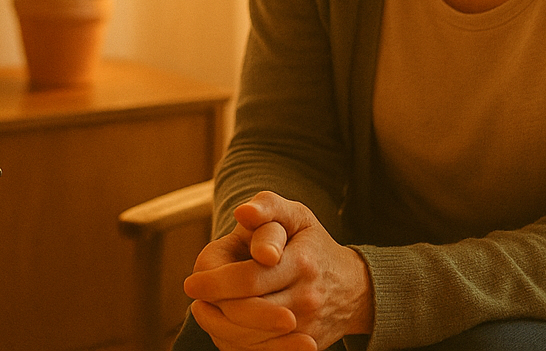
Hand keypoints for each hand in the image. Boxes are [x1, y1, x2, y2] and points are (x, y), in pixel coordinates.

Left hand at [184, 192, 373, 350]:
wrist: (354, 288)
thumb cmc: (312, 244)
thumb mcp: (296, 215)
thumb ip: (268, 207)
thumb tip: (242, 213)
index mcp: (301, 263)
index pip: (248, 279)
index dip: (215, 283)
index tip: (191, 283)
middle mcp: (307, 299)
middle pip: (247, 312)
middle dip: (215, 307)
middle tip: (195, 298)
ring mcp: (308, 328)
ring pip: (252, 338)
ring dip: (221, 327)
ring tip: (204, 311)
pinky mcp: (306, 347)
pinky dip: (239, 343)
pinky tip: (225, 327)